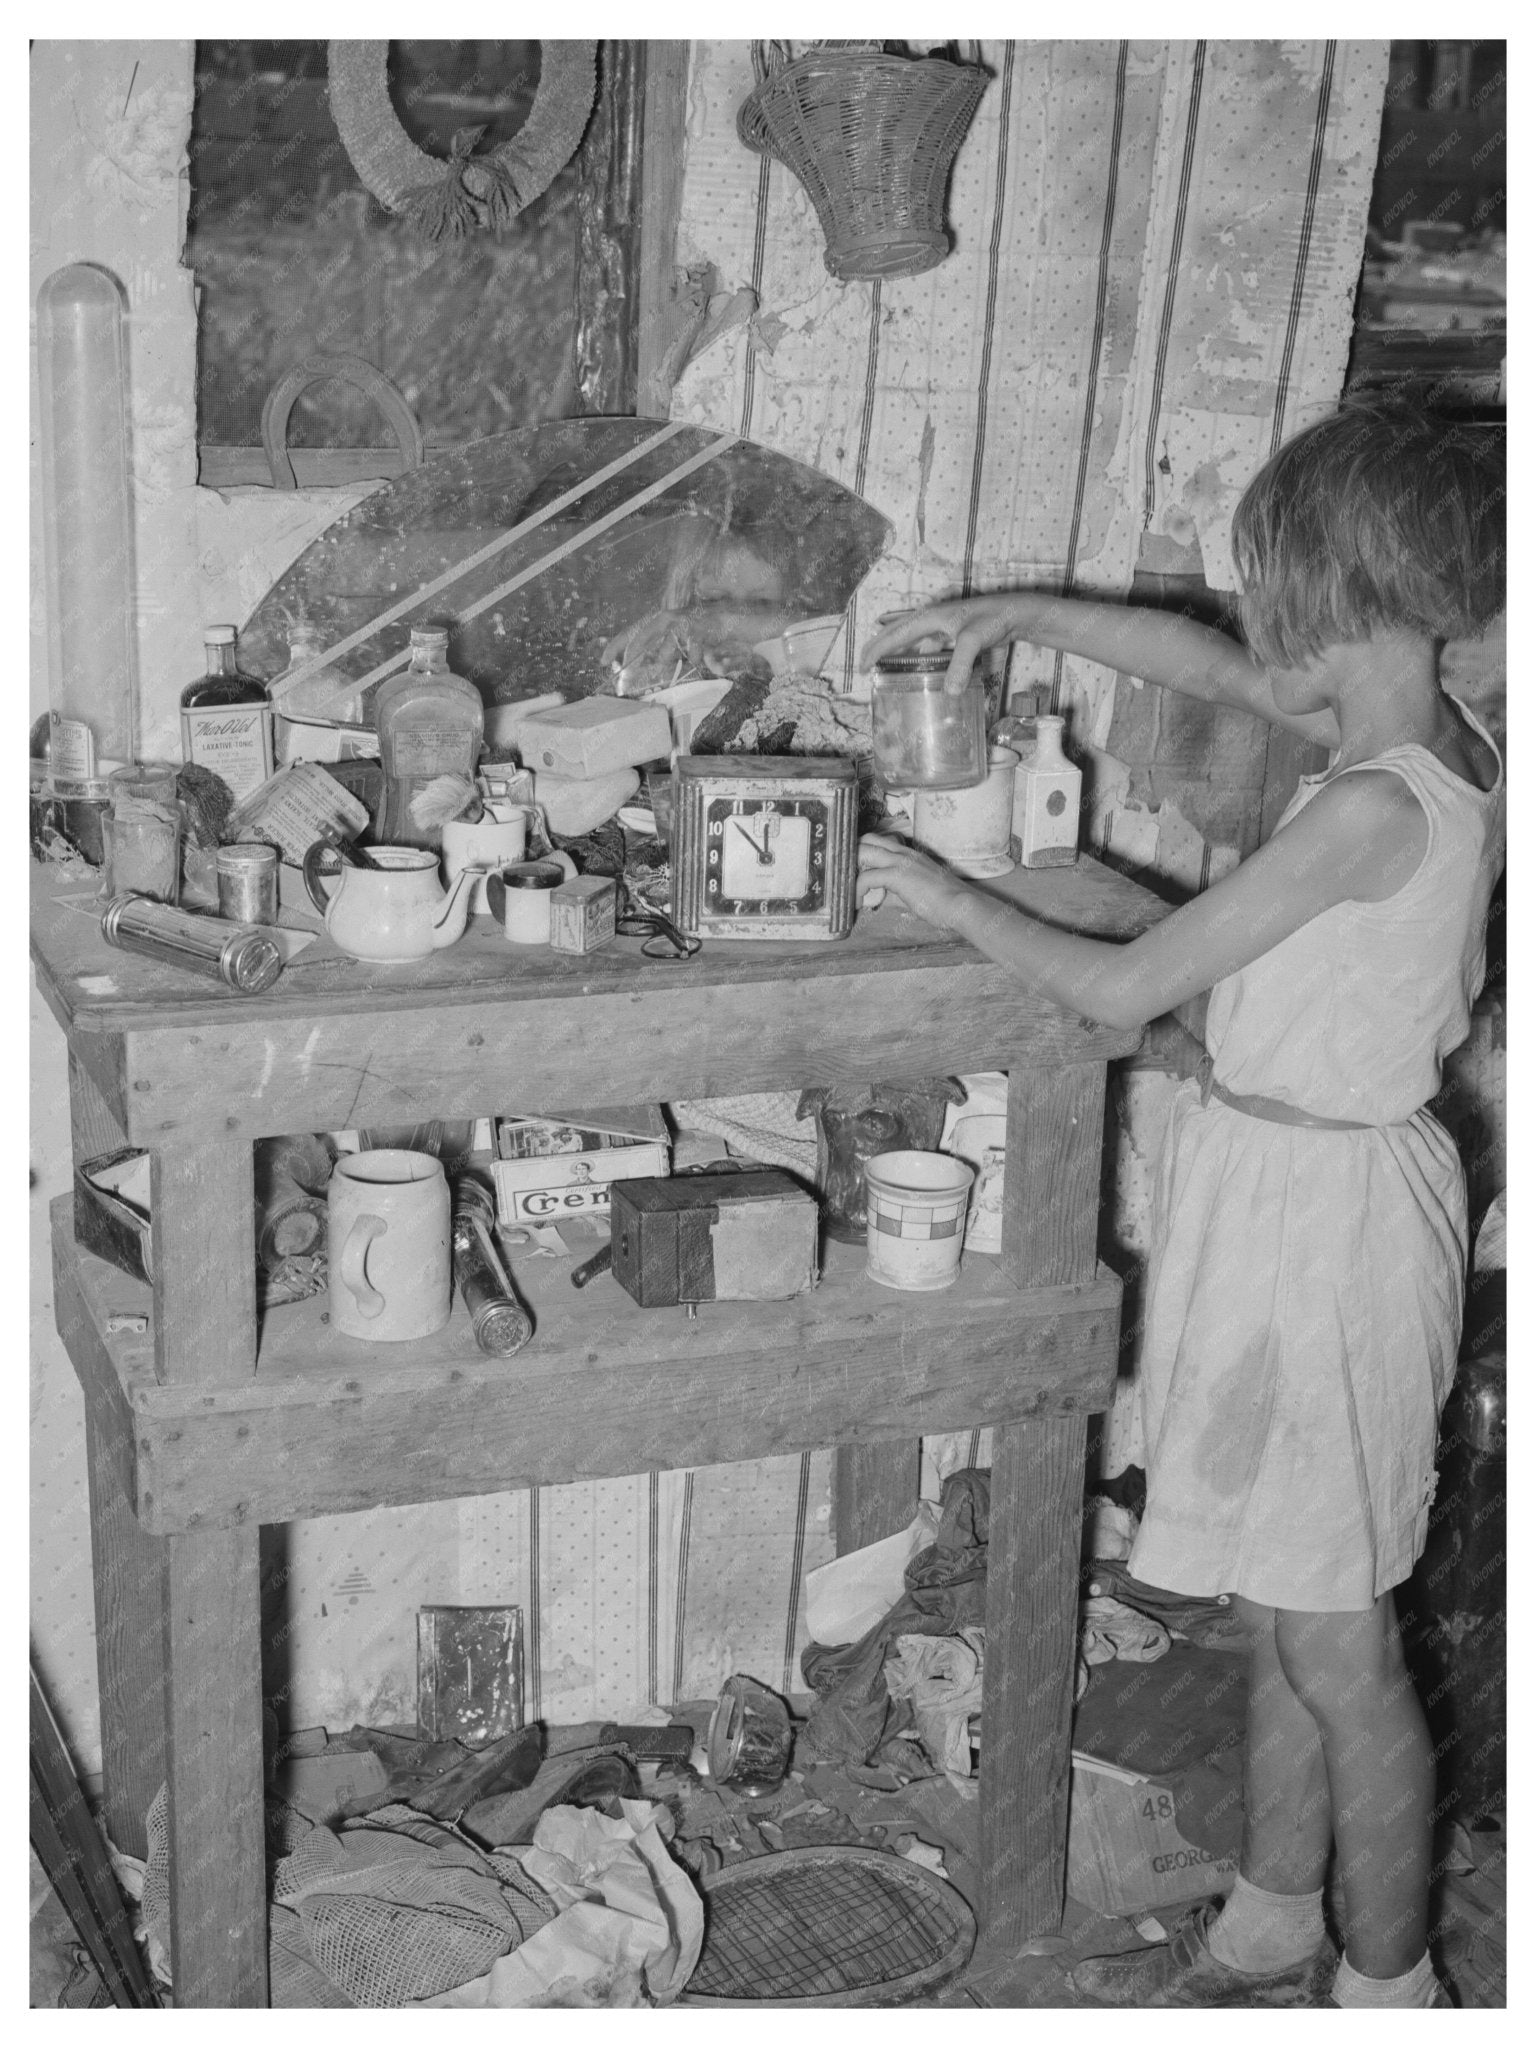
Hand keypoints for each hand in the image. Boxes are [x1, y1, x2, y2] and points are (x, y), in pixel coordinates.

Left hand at [857, 834, 970, 929]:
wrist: (962, 904)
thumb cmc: (944, 901)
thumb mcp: (916, 890)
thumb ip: (896, 890)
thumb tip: (880, 898)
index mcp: (908, 853)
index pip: (878, 839)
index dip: (861, 851)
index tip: (853, 870)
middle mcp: (903, 852)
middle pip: (865, 839)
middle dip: (850, 856)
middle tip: (845, 878)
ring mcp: (900, 861)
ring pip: (862, 851)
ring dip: (849, 870)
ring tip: (846, 889)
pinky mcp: (898, 875)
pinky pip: (866, 877)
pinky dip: (856, 890)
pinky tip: (858, 904)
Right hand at [861, 596, 1032, 694]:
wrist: (1015, 613)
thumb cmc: (994, 619)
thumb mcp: (973, 642)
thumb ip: (960, 665)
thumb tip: (949, 692)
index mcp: (929, 617)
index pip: (895, 634)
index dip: (877, 650)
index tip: (863, 667)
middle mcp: (930, 619)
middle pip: (896, 632)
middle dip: (877, 648)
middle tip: (863, 667)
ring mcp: (940, 625)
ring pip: (909, 637)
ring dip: (894, 649)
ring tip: (880, 666)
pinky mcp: (951, 633)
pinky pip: (924, 643)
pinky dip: (913, 652)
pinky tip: (914, 664)